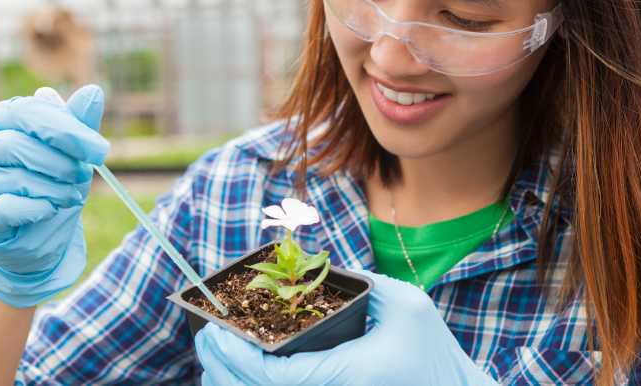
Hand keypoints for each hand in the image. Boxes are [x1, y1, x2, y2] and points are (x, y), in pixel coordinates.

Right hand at [0, 85, 109, 307]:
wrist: (33, 236)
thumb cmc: (49, 184)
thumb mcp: (69, 153)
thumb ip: (78, 124)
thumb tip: (94, 92)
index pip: (29, 112)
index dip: (67, 130)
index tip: (99, 150)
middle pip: (20, 146)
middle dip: (61, 165)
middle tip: (81, 176)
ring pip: (17, 179)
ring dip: (55, 191)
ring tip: (67, 196)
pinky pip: (8, 208)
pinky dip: (38, 210)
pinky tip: (48, 210)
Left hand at [195, 270, 497, 385]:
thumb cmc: (435, 352)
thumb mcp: (406, 304)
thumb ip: (359, 282)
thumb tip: (314, 266)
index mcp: (347, 375)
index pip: (275, 377)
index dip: (237, 357)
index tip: (215, 333)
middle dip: (223, 370)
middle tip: (205, 341)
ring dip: (231, 385)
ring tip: (213, 359)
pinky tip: (238, 376)